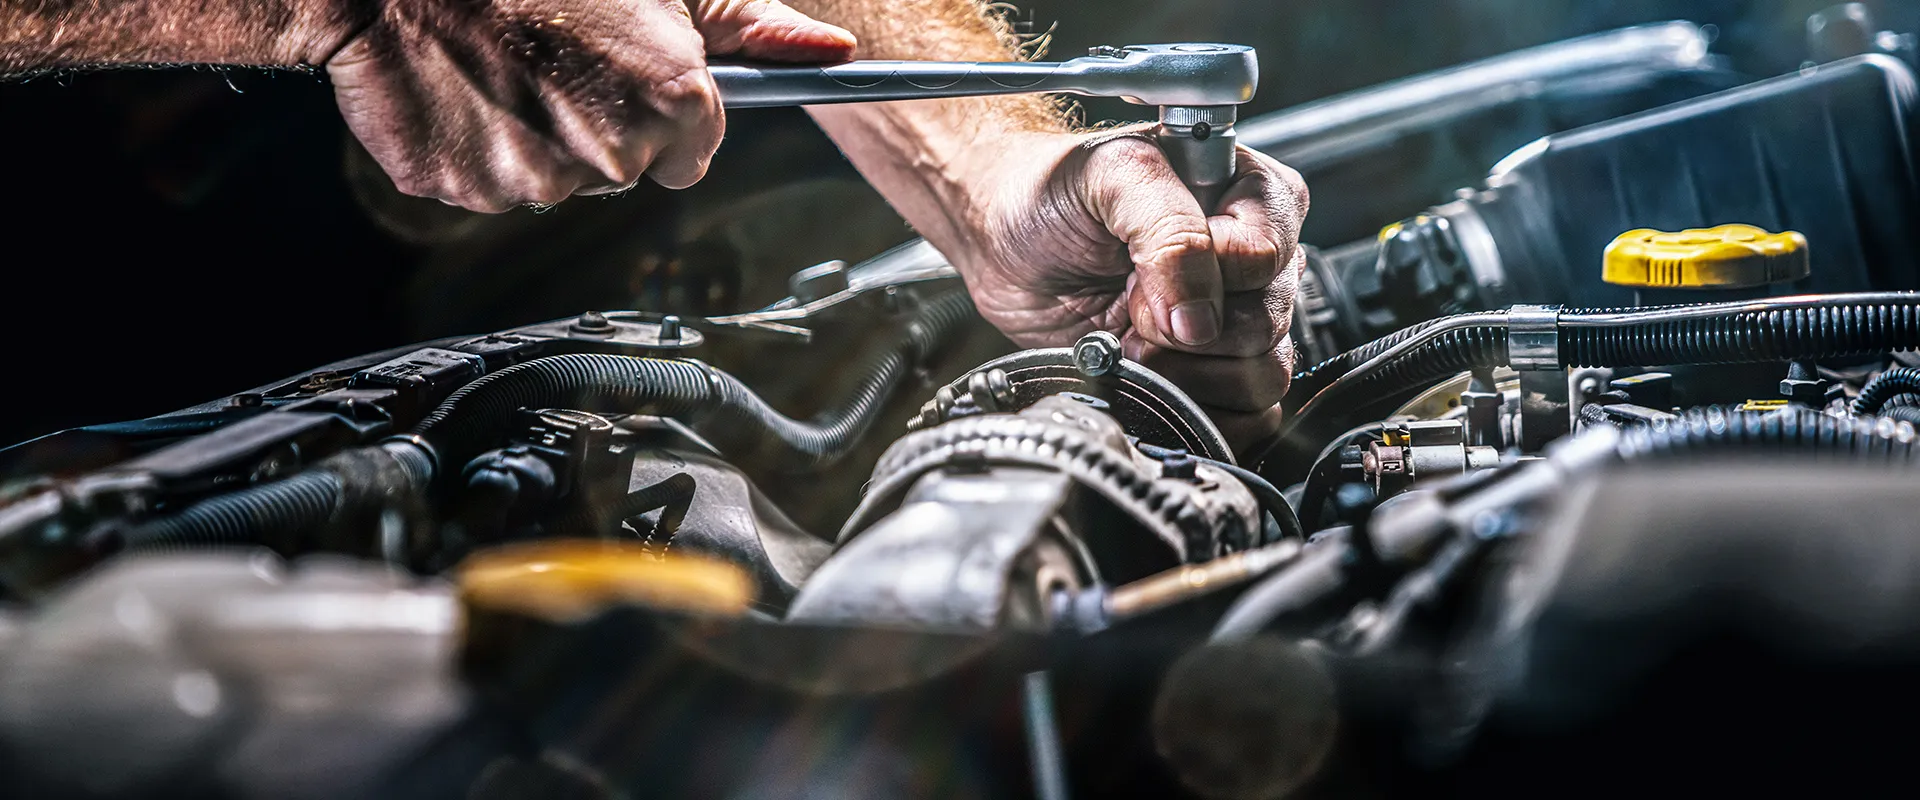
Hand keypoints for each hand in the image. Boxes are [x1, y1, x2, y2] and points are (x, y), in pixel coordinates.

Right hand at [325, 0, 855, 211]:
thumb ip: (750, 22)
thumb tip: (833, 52)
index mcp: (671, 100)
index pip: (694, 151)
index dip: (662, 111)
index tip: (624, 75)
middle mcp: (612, 152)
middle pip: (627, 168)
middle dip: (599, 122)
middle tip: (553, 52)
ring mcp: (535, 180)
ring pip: (556, 180)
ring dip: (535, 135)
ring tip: (502, 62)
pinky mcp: (466, 190)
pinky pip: (488, 184)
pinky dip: (476, 146)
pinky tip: (462, 87)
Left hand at [952, 130, 1308, 453]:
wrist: (1003, 239)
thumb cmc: (1052, 191)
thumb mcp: (1110, 176)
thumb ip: (1169, 230)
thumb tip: (1200, 319)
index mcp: (1250, 193)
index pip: (1264, 256)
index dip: (1203, 277)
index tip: (1140, 270)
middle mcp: (1253, 259)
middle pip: (1266, 323)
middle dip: (1184, 329)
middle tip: (1129, 305)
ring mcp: (1233, 318)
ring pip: (1264, 374)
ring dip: (1187, 372)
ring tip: (1134, 340)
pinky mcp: (1211, 371)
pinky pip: (1249, 414)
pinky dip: (1196, 408)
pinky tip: (1151, 376)